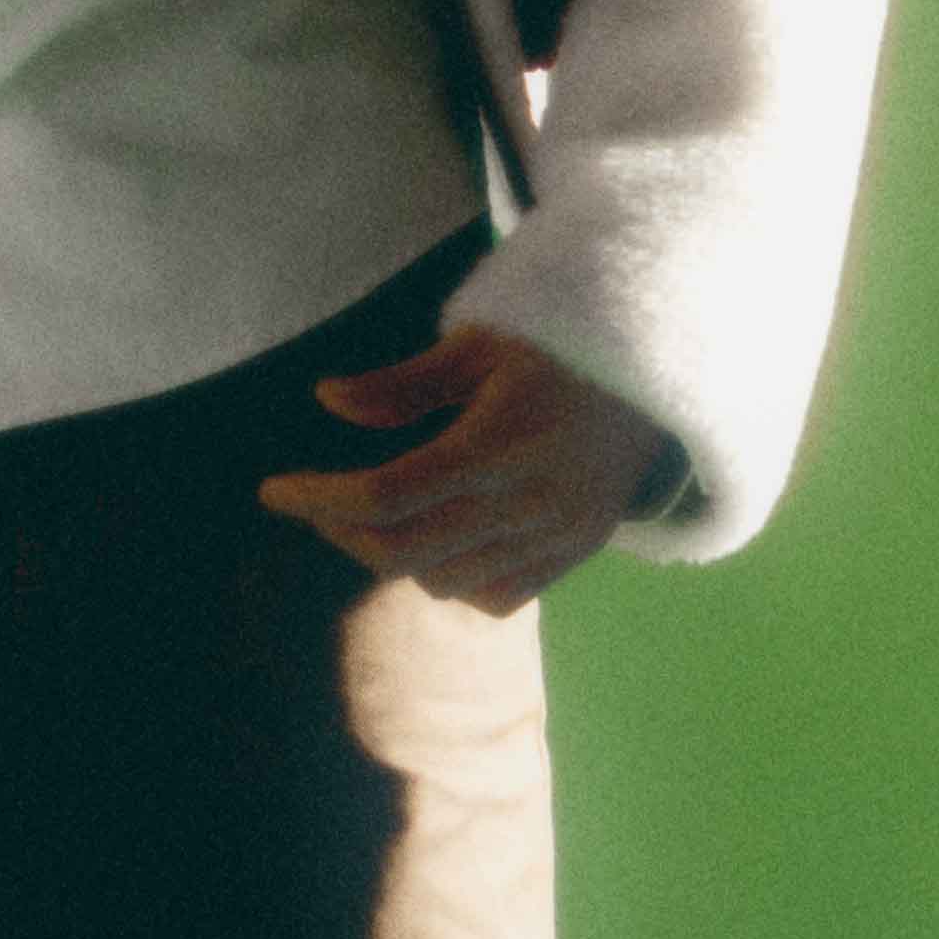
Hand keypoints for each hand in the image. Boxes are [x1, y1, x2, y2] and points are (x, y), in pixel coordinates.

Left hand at [254, 326, 668, 613]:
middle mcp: (529, 499)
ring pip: (446, 582)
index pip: (389, 495)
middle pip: (408, 552)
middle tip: (315, 503)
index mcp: (500, 440)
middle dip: (344, 533)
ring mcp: (558, 534)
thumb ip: (403, 384)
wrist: (666, 370)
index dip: (320, 499)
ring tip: (373, 516)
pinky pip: (496, 596)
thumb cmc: (561, 342)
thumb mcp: (480, 343)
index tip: (273, 491)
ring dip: (395, 558)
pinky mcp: (576, 552)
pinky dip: (452, 581)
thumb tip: (325, 400)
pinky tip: (436, 543)